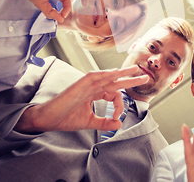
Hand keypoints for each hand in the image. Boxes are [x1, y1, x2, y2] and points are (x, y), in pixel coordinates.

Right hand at [14, 65, 148, 133]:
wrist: (48, 120)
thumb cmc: (66, 118)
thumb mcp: (89, 121)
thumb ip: (104, 122)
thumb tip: (119, 123)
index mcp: (94, 93)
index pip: (113, 93)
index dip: (119, 104)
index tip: (118, 116)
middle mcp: (92, 86)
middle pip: (114, 80)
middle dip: (130, 78)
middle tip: (145, 76)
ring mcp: (85, 84)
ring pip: (107, 75)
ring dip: (121, 72)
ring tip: (134, 70)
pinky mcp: (78, 85)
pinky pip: (93, 77)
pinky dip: (104, 74)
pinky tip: (115, 73)